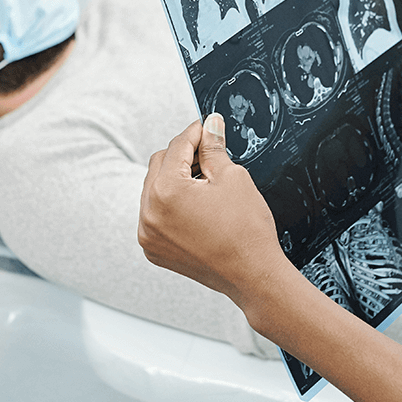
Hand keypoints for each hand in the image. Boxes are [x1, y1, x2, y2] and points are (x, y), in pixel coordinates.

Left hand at [139, 114, 293, 318]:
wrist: (253, 276)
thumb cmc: (247, 230)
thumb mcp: (232, 178)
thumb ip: (213, 147)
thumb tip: (210, 125)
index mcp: (166, 191)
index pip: (176, 147)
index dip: (195, 132)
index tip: (207, 126)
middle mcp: (149, 212)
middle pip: (159, 164)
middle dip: (182, 155)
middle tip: (208, 153)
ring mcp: (148, 234)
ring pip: (154, 189)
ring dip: (174, 178)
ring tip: (204, 180)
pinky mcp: (153, 249)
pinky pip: (154, 214)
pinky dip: (170, 204)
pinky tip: (196, 204)